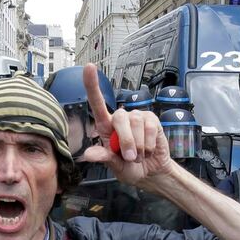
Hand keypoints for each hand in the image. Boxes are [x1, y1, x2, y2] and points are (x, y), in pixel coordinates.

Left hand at [79, 63, 172, 187]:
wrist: (151, 172)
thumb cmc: (129, 167)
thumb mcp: (114, 166)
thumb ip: (104, 158)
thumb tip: (87, 155)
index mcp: (106, 126)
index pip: (97, 102)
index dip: (92, 84)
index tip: (89, 67)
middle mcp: (121, 118)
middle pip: (120, 118)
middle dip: (126, 141)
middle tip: (130, 157)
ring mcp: (137, 117)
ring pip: (136, 124)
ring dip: (139, 146)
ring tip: (139, 155)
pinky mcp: (152, 120)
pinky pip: (150, 128)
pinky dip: (149, 144)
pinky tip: (149, 150)